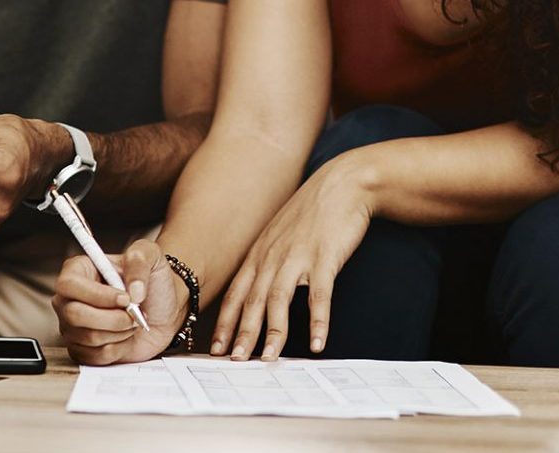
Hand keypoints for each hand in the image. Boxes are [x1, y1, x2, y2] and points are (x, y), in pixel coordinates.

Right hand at [53, 239, 185, 364]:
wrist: (164, 310)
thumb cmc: (153, 281)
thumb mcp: (151, 256)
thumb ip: (139, 260)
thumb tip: (132, 291)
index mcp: (78, 271)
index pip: (69, 285)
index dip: (97, 295)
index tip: (125, 298)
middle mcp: (69, 299)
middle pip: (74, 315)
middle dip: (112, 318)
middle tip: (134, 313)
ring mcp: (73, 326)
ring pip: (88, 337)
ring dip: (119, 332)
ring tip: (131, 321)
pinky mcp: (83, 349)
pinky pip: (95, 356)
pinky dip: (118, 348)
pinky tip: (124, 336)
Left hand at [213, 156, 375, 360]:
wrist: (342, 184)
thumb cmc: (312, 213)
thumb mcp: (280, 235)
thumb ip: (268, 260)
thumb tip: (259, 289)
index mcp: (260, 254)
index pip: (236, 293)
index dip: (225, 322)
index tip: (216, 347)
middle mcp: (273, 256)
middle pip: (252, 300)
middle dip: (241, 333)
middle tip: (234, 360)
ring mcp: (298, 257)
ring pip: (279, 300)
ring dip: (273, 332)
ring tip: (269, 358)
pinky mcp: (325, 257)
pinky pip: (319, 295)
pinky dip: (318, 321)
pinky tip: (318, 343)